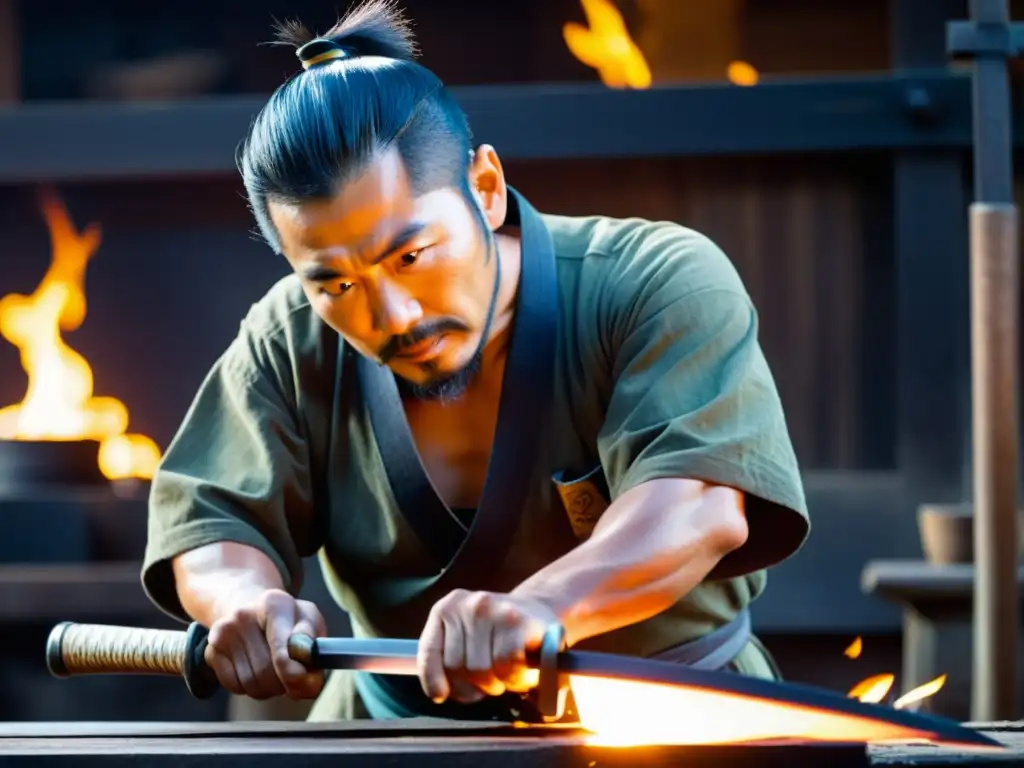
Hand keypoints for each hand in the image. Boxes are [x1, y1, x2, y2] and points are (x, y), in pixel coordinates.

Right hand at [204, 589, 326, 699]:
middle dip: (283, 684)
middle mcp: (243, 615)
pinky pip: (234, 686)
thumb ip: (313, 649)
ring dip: (268, 688)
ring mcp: (223, 633)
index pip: (281, 650)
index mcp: (274, 603)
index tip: (303, 682)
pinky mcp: (210, 650)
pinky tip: (256, 672)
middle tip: (291, 678)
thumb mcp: (309, 621)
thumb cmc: (287, 618)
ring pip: (250, 683)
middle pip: (265, 671)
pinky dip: (249, 688)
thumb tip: (310, 682)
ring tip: (275, 672)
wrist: (252, 607)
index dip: (294, 674)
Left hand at [417, 589, 559, 704]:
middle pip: (456, 666)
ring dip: (496, 683)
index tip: (440, 695)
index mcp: (447, 609)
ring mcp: (493, 611)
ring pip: (480, 670)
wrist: (538, 612)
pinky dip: (514, 678)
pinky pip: (506, 667)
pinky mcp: (518, 623)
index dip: (432, 679)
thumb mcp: (464, 638)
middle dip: (472, 685)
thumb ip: (446, 658)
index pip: (428, 650)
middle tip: (489, 681)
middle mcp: (468, 605)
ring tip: (506, 673)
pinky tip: (520, 671)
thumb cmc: (497, 634)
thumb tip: (438, 693)